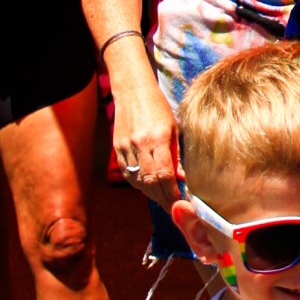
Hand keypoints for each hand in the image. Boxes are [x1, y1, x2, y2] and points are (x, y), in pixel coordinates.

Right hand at [111, 77, 181, 208]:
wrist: (131, 90)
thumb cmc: (158, 107)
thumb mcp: (173, 127)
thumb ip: (176, 154)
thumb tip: (181, 179)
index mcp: (157, 138)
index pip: (165, 174)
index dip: (172, 193)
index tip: (181, 204)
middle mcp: (139, 145)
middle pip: (150, 182)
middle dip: (163, 199)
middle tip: (174, 209)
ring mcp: (125, 148)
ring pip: (138, 181)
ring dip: (151, 194)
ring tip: (164, 200)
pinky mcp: (117, 149)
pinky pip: (128, 174)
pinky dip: (139, 184)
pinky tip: (148, 187)